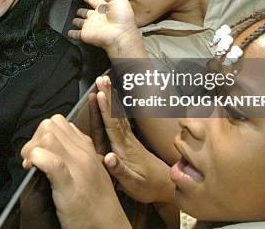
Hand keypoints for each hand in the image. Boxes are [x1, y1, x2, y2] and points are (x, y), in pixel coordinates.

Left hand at [21, 114, 130, 228]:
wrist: (108, 226)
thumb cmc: (95, 201)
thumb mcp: (90, 169)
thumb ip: (76, 153)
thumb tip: (55, 143)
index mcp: (86, 148)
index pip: (59, 122)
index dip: (42, 134)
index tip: (38, 152)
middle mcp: (83, 153)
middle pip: (50, 125)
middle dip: (35, 138)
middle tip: (31, 159)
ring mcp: (78, 168)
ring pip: (48, 136)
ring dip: (32, 149)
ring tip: (30, 166)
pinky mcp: (69, 186)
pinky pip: (52, 162)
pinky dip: (38, 159)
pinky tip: (32, 167)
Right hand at [68, 0, 142, 57]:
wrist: (120, 35)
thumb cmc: (123, 18)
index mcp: (105, 8)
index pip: (95, 1)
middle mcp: (97, 17)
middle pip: (87, 12)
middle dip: (82, 9)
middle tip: (78, 6)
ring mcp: (91, 26)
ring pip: (81, 22)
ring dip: (77, 21)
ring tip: (73, 19)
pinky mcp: (86, 34)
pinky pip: (77, 34)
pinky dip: (72, 33)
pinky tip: (69, 32)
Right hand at [96, 76, 173, 204]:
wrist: (165, 187)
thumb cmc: (147, 187)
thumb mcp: (132, 183)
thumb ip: (120, 170)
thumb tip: (107, 157)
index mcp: (124, 148)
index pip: (112, 125)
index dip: (105, 109)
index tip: (99, 94)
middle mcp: (127, 139)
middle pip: (115, 114)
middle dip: (108, 95)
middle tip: (101, 78)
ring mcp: (129, 139)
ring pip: (118, 114)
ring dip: (111, 97)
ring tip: (105, 82)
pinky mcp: (130, 140)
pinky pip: (121, 119)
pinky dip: (115, 107)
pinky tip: (113, 99)